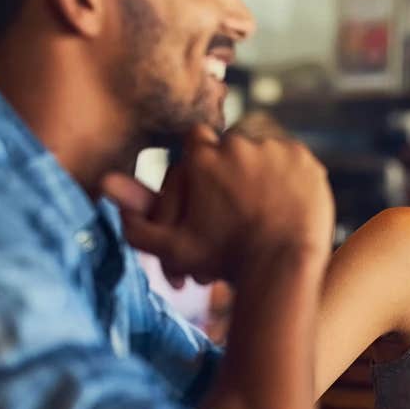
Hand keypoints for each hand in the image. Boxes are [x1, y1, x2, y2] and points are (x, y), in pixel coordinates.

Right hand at [102, 125, 333, 285]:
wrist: (281, 267)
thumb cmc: (224, 260)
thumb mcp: (172, 248)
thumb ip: (137, 222)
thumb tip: (104, 185)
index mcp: (202, 157)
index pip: (196, 141)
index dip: (202, 160)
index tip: (210, 183)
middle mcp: (237, 143)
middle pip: (231, 147)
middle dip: (233, 169)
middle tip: (239, 201)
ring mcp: (274, 149)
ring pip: (263, 153)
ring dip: (262, 171)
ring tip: (263, 205)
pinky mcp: (305, 160)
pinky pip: (294, 162)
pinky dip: (290, 178)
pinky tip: (286, 203)